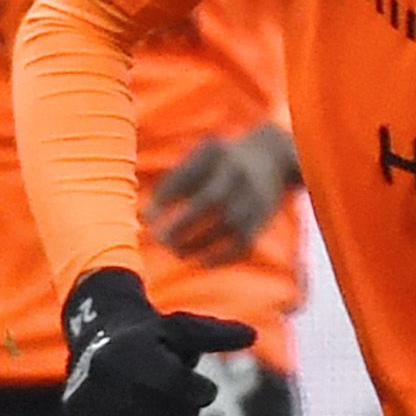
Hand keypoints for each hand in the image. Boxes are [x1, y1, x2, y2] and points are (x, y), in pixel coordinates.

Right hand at [57, 268, 253, 415]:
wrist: (94, 349)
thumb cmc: (149, 339)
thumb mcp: (180, 329)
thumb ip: (214, 334)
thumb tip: (251, 335)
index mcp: (130, 353)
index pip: (180, 388)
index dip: (200, 391)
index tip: (201, 387)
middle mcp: (107, 383)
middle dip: (187, 411)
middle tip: (182, 399)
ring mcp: (95, 412)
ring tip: (158, 406)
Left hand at [145, 123, 299, 265]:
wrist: (271, 155)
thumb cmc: (219, 160)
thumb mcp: (199, 157)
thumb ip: (173, 181)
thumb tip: (144, 217)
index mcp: (217, 153)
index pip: (188, 177)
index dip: (165, 198)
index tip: (146, 217)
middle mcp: (238, 173)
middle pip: (211, 200)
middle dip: (183, 223)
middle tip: (159, 239)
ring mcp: (253, 197)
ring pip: (227, 224)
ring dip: (198, 243)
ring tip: (175, 250)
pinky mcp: (261, 220)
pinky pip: (242, 243)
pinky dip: (220, 256)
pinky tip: (199, 261)